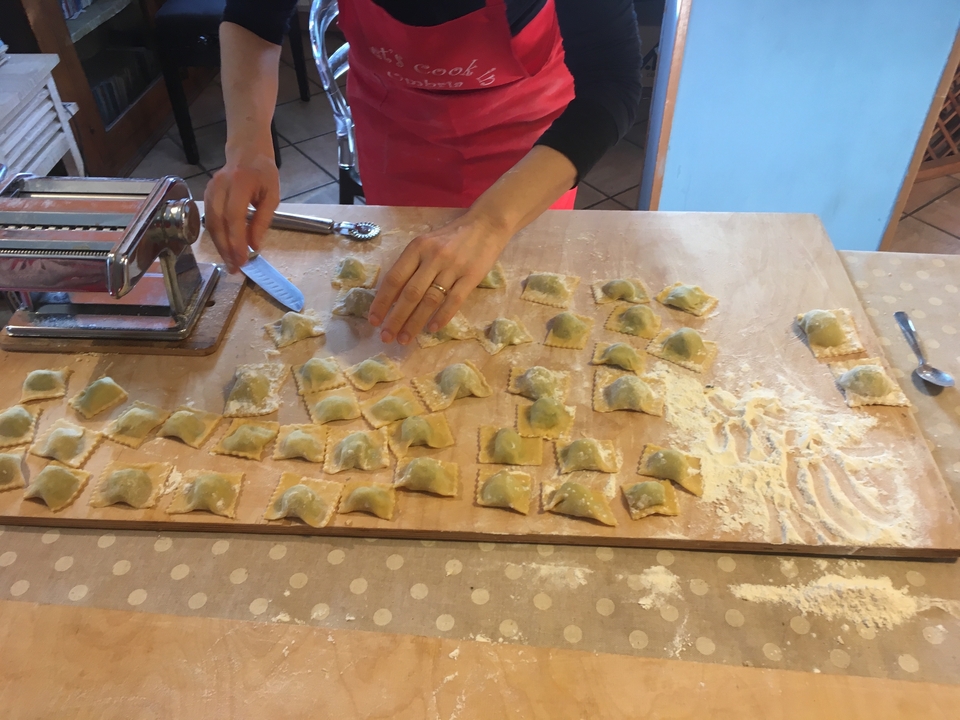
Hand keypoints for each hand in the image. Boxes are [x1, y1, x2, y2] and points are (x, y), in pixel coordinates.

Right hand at [203, 141, 278, 272]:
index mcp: (240, 183)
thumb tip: (254, 246)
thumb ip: (263, 220)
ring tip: (230, 263)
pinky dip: (216, 236)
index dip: (236, 240)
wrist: (247, 153)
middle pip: (218, 222)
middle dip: (226, 248)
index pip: (234, 215)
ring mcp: (210, 189)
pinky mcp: (206, 194)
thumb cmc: (264, 174)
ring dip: (219, 245)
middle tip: (234, 268)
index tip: (242, 260)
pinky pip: (208, 219)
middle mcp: (220, 185)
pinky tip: (225, 248)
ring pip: (210, 223)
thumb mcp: (272, 196)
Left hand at [368, 210, 510, 343]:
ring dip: (415, 322)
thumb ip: (410, 266)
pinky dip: (442, 316)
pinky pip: (454, 300)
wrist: (485, 226)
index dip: (382, 301)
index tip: (374, 320)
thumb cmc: (450, 238)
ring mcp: (453, 267)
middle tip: (386, 337)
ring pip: (430, 300)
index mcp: (417, 248)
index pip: (394, 278)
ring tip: (405, 339)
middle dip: (395, 318)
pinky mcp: (471, 277)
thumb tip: (391, 298)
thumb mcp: (425, 244)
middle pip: (410, 293)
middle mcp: (433, 257)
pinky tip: (432, 329)